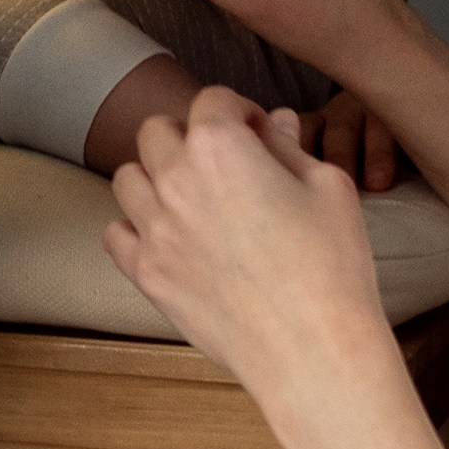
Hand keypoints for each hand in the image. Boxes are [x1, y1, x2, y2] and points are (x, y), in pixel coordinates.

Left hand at [105, 88, 396, 403]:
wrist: (312, 349)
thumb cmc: (332, 265)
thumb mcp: (329, 188)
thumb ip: (290, 147)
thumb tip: (275, 124)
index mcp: (221, 146)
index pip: (212, 100)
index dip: (239, 110)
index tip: (259, 133)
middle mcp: (175, 180)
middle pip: (157, 130)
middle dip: (189, 135)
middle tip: (224, 162)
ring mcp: (154, 230)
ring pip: (128, 178)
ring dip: (155, 177)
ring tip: (191, 198)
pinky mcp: (147, 275)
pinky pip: (116, 234)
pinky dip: (135, 228)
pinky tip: (171, 238)